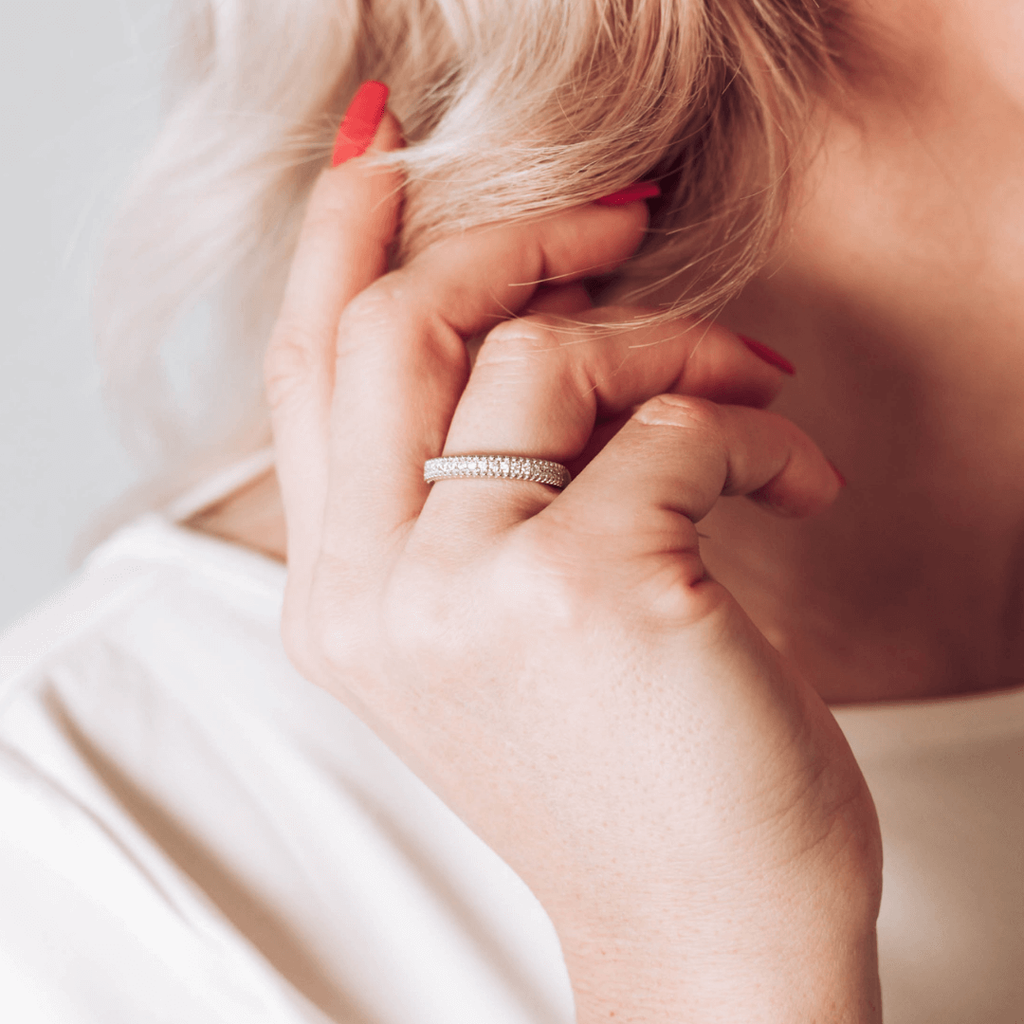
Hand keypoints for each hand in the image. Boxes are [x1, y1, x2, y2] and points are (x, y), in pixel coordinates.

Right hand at [266, 112, 882, 1021]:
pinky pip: (676, 424)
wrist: (705, 923)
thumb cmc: (622, 766)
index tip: (386, 146)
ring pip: (548, 352)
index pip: (309, 370)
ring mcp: (471, 591)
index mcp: (342, 603)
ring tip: (750, 382)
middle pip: (398, 323)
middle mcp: (378, 595)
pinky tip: (791, 484)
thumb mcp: (498, 626)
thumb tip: (526, 307)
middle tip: (622, 217)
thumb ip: (470, 476)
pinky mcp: (591, 587)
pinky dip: (753, 425)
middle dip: (516, 234)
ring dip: (675, 339)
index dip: (339, 236)